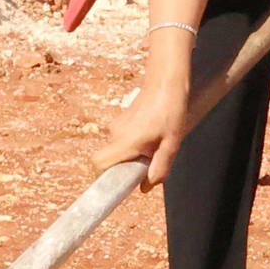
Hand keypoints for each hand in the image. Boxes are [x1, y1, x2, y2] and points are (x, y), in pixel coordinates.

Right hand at [91, 59, 193, 182]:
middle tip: (148, 161)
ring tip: (155, 143)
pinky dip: (133, 143)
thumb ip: (160, 168)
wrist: (166, 81)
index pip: (98, 164)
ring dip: (132, 154)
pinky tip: (153, 134)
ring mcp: (116, 125)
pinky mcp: (120, 120)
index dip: (104, 177)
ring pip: (117, 150)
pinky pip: (122, 140)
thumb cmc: (171, 110)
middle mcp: (115, 133)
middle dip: (126, 166)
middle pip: (109, 160)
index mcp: (125, 141)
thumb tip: (146, 187)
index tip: (120, 183)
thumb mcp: (171, 144)